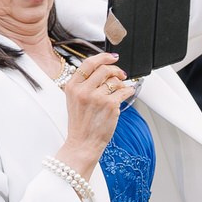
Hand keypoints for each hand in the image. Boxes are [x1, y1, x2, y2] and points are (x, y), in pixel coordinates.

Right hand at [55, 52, 129, 178]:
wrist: (82, 144)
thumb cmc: (80, 125)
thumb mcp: (74, 101)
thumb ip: (83, 85)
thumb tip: (103, 71)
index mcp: (72, 87)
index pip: (88, 64)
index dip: (103, 57)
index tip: (112, 58)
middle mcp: (83, 90)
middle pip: (104, 69)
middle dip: (116, 70)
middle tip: (120, 74)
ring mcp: (97, 98)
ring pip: (115, 80)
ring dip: (122, 83)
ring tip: (121, 88)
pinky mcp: (110, 105)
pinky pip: (124, 91)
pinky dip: (129, 90)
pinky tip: (128, 92)